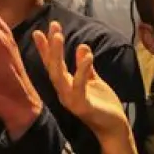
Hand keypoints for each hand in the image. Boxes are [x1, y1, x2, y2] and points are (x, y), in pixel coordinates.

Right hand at [32, 20, 129, 138]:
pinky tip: (87, 55)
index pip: (53, 64)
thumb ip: (86, 66)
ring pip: (59, 76)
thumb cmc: (102, 104)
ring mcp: (71, 100)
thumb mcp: (93, 80)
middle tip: (52, 26)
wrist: (114, 127)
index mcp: (66, 85)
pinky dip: (81, 71)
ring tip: (58, 36)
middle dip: (51, 46)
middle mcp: (64, 92)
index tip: (40, 31)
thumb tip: (81, 47)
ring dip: (57, 55)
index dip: (46, 49)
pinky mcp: (82, 106)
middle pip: (53, 67)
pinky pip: (79, 87)